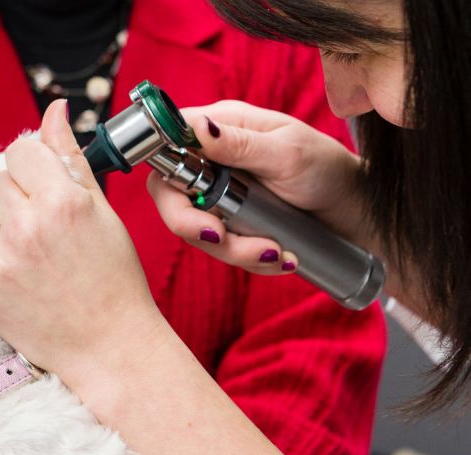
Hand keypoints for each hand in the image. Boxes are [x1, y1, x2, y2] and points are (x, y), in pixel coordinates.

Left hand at [0, 99, 164, 378]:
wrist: (110, 347)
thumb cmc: (116, 281)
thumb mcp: (104, 214)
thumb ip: (71, 158)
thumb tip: (53, 110)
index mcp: (61, 202)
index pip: (20, 150)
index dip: (36, 166)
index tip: (49, 186)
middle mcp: (25, 229)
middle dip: (21, 197)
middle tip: (51, 230)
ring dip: (8, 229)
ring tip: (42, 260)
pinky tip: (29, 281)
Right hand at [147, 101, 365, 273]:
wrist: (353, 209)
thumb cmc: (326, 168)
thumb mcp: (287, 153)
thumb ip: (240, 144)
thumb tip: (198, 127)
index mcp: (220, 128)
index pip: (168, 149)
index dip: (167, 179)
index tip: (190, 205)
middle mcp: (213, 162)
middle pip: (174, 200)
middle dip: (196, 228)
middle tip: (222, 238)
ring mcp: (220, 197)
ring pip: (200, 232)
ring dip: (234, 251)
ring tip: (278, 254)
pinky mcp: (233, 224)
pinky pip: (225, 249)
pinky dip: (251, 260)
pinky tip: (283, 258)